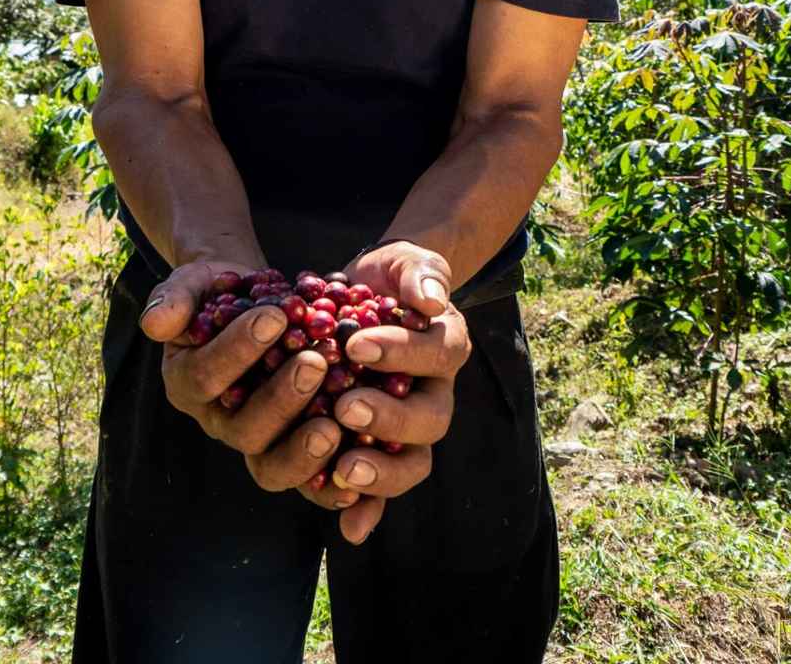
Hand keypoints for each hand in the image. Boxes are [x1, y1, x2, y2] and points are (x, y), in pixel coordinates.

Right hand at [139, 260, 343, 494]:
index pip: (205, 376)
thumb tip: (156, 324)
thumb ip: (173, 300)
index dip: (237, 350)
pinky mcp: (292, 449)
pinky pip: (308, 480)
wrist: (253, 300)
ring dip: (304, 447)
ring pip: (272, 464)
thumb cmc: (219, 291)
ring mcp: (257, 440)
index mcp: (188, 383)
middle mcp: (220, 420)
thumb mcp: (191, 284)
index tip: (274, 316)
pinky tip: (360, 465)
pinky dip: (331, 483)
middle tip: (314, 364)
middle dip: (280, 400)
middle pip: (243, 429)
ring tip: (337, 419)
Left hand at [297, 241, 471, 543]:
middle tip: (345, 407)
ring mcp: (407, 429)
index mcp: (447, 348)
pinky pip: (380, 492)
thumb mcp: (407, 261)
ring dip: (380, 473)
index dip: (400, 352)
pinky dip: (368, 512)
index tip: (357, 343)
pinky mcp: (375, 450)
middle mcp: (434, 394)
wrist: (368, 295)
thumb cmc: (390, 277)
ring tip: (343, 467)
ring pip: (410, 464)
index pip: (435, 354)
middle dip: (388, 418)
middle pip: (429, 421)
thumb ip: (421, 273)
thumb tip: (430, 298)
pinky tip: (349, 528)